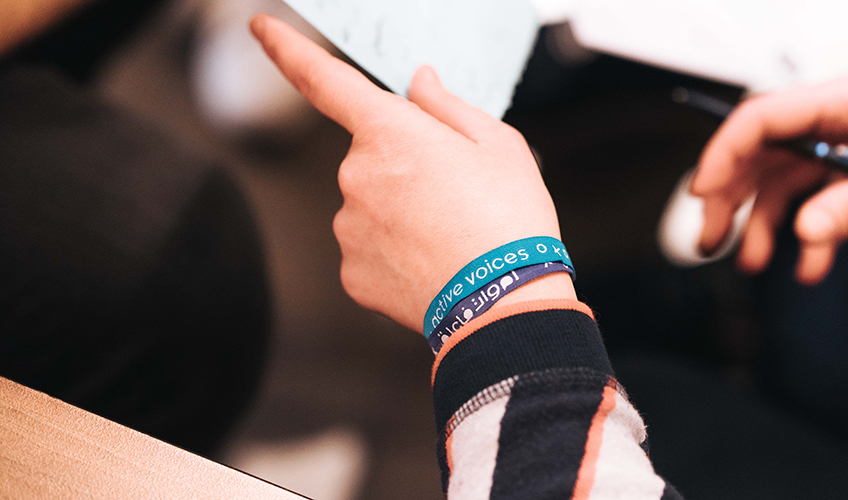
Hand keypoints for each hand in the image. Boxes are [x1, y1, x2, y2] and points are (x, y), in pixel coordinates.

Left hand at [250, 14, 574, 331]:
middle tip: (453, 195)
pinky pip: (367, 248)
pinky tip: (428, 262)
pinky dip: (393, 251)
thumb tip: (420, 85)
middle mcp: (356, 175)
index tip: (260, 27)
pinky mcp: (350, 271)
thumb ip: (446, 106)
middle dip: (402, 166)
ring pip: (368, 205)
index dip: (287, 49)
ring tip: (448, 235)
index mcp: (390, 132)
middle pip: (369, 156)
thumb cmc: (508, 219)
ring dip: (398, 212)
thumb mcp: (497, 144)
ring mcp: (349, 227)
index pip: (324, 79)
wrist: (505, 303)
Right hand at [691, 79, 847, 284]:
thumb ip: (847, 206)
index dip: (720, 155)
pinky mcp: (841, 169)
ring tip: (750, 262)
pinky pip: (808, 199)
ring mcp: (833, 145)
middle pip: (754, 154)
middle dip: (727, 201)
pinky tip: (808, 266)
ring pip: (775, 182)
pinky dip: (806, 236)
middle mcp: (825, 122)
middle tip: (711, 239)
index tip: (700, 194)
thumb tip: (806, 233)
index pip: (756, 118)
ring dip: (759, 225)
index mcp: (836, 102)